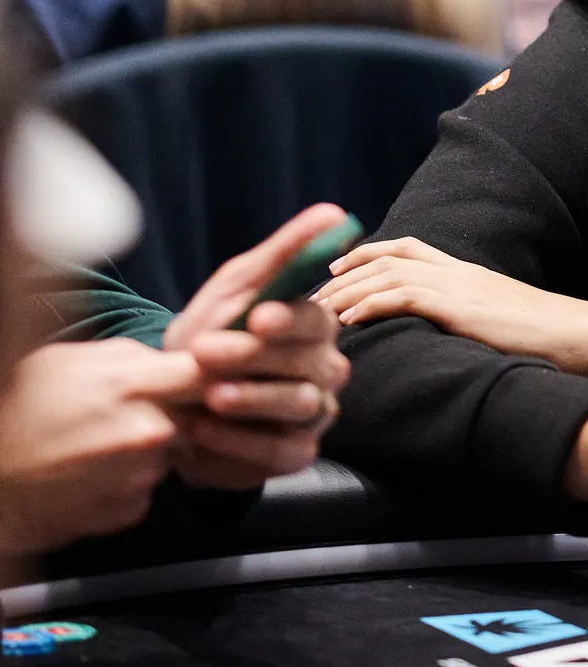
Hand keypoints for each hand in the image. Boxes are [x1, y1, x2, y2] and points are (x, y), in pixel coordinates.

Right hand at [0, 339, 200, 554]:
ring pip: (165, 453)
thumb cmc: (19, 412)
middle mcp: (147, 432)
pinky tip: (91, 475)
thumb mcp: (67, 362)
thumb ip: (129, 358)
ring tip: (95, 446)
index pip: (204, 374)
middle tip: (120, 415)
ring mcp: (141, 476)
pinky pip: (145, 489)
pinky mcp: (130, 511)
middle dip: (167, 412)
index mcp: (131, 386)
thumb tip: (165, 362)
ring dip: (145, 450)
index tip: (194, 377)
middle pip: (188, 416)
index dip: (204, 374)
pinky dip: (127, 483)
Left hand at [162, 204, 351, 490]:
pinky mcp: (294, 454)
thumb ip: (285, 252)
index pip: (315, 320)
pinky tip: (202, 431)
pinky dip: (238, 443)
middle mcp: (325, 369)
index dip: (289, 318)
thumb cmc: (210, 331)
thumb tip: (334, 212)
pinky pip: (278, 453)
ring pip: (298, 407)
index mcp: (314, 325)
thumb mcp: (238, 285)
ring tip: (208, 396)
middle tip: (206, 353)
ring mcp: (314, 415)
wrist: (174, 396)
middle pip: (308, 364)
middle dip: (255, 358)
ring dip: (251, 400)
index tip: (257, 316)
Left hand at [321, 238, 587, 377]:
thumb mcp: (495, 317)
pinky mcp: (462, 308)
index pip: (405, 247)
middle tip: (309, 293)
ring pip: (388, 273)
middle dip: (343, 272)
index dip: (366, 253)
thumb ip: (466, 314)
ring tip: (317, 309)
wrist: (578, 333)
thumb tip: (442, 330)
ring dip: (347, 289)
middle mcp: (456, 270)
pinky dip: (372, 304)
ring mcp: (459, 286)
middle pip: (387, 256)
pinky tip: (349, 320)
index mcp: (464, 270)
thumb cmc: (543, 335)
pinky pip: (407, 297)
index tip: (335, 267)